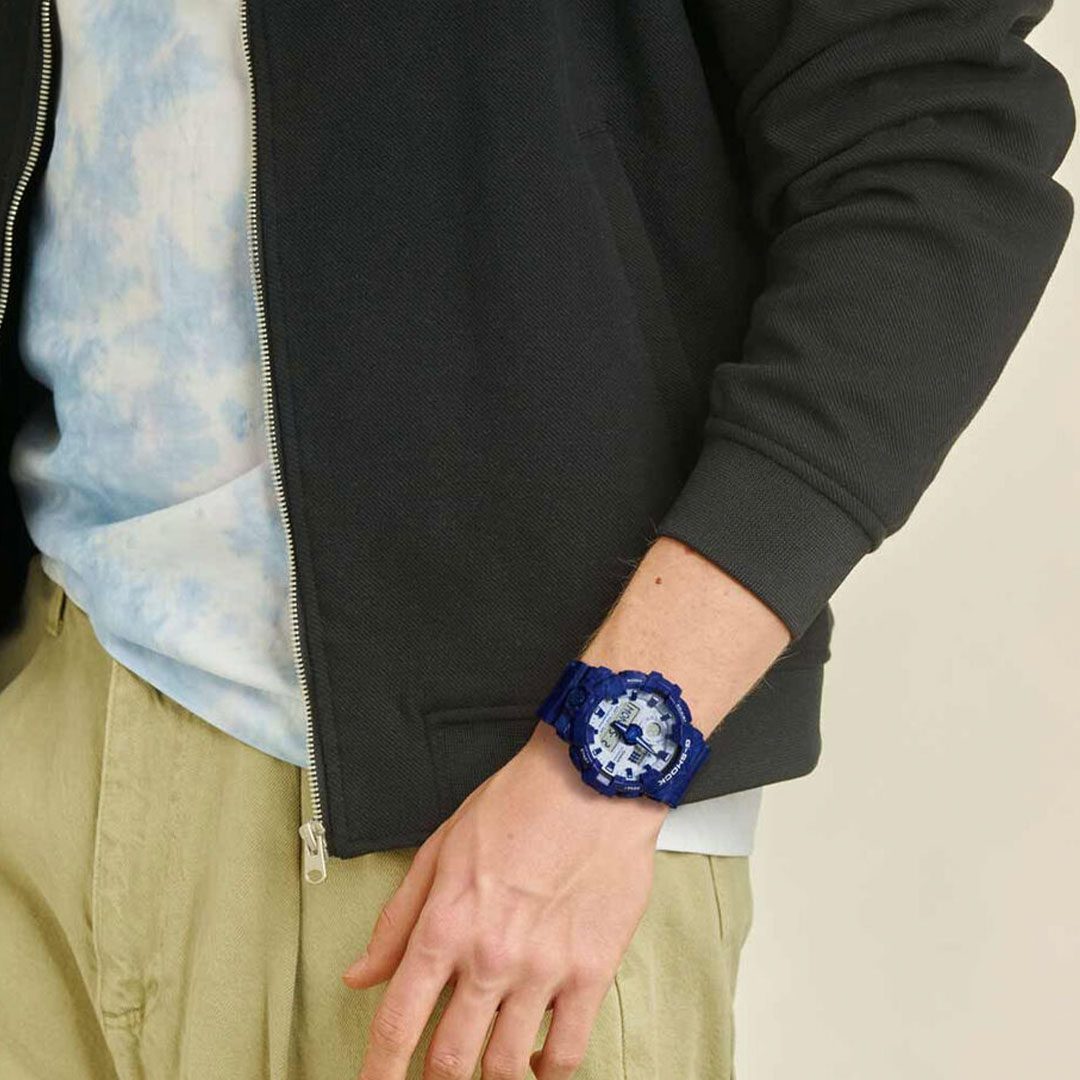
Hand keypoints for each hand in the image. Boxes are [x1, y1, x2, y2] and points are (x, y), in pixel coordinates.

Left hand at [343, 721, 667, 1078]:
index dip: (378, 1073)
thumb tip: (360, 975)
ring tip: (486, 1065)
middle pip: (449, 1062)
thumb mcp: (440, 850)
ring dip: (490, 1078)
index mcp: (445, 924)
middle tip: (437, 1075)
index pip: (398, 1024)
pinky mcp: (591, 972)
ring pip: (504, 1067)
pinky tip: (535, 1062)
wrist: (592, 780)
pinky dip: (546, 1073)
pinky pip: (566, 1053)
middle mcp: (490, 957)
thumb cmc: (518, 804)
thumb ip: (396, 920)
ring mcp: (543, 970)